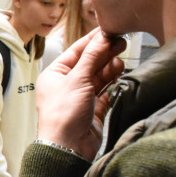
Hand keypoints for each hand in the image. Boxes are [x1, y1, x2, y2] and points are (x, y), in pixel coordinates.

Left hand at [37, 29, 126, 159]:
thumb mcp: (77, 79)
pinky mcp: (93, 109)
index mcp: (54, 75)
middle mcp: (66, 85)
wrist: (68, 146)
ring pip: (98, 77)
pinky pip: (105, 91)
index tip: (108, 30)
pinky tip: (120, 74)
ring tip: (121, 60)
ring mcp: (80, 97)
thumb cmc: (62, 115)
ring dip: (110, 68)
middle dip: (104, 53)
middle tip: (121, 42)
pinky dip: (113, 83)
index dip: (93, 41)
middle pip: (89, 63)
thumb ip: (92, 58)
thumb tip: (101, 38)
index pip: (76, 52)